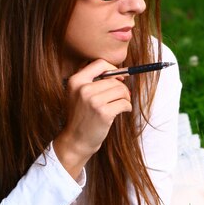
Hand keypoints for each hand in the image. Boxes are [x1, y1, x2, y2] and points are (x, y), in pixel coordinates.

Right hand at [54, 60, 131, 177]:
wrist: (76, 140)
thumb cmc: (81, 117)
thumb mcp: (77, 94)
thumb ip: (92, 81)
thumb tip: (120, 73)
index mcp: (75, 81)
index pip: (99, 63)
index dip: (113, 69)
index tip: (119, 78)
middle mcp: (83, 89)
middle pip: (114, 80)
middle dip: (122, 88)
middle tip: (122, 97)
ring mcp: (93, 101)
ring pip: (121, 91)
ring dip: (126, 98)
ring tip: (121, 105)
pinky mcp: (103, 113)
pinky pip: (124, 103)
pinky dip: (127, 107)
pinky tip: (123, 111)